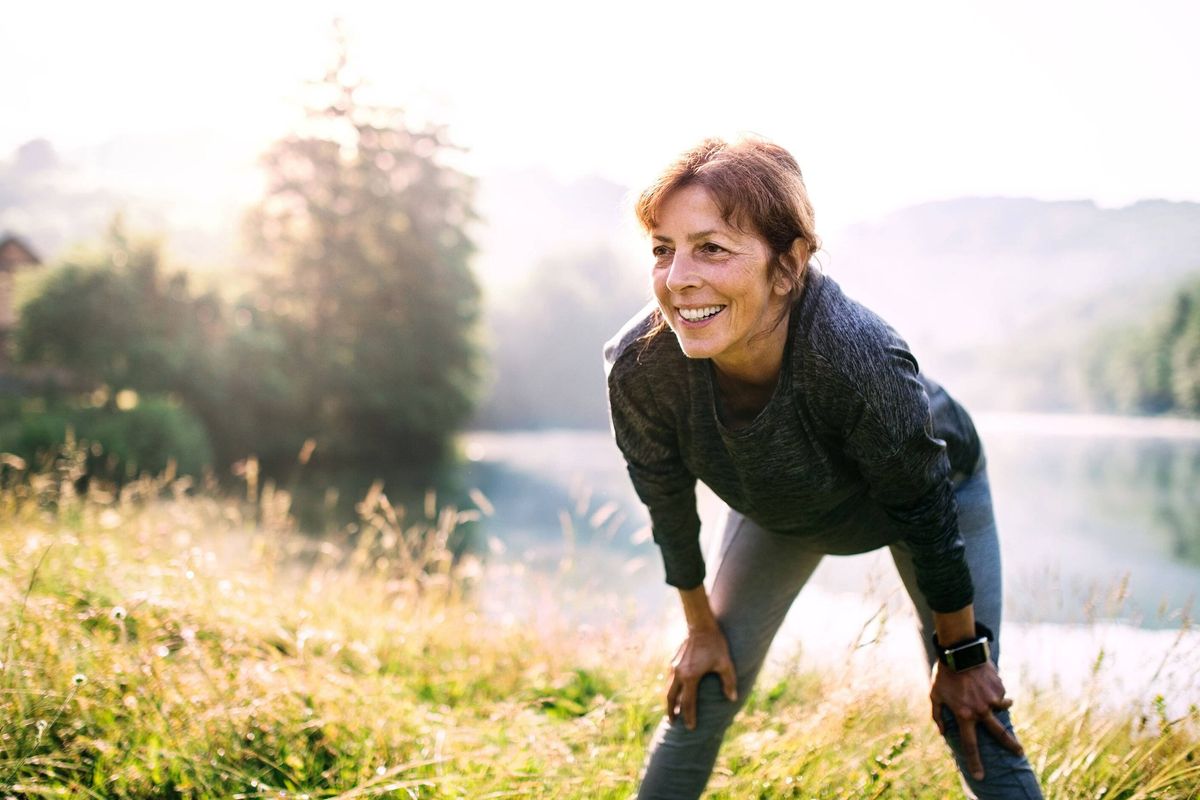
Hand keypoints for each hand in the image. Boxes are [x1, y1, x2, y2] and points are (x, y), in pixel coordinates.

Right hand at [666, 626, 737, 729]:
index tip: (690, 728)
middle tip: (673, 722)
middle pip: (671, 698)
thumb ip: (729, 682)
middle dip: (671, 711)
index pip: (688, 702)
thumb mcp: (725, 663)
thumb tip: (733, 699)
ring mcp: (674, 667)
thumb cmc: (715, 644)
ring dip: (670, 700)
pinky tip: (675, 691)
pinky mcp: (673, 661)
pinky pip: (670, 679)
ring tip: (672, 710)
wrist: (701, 625)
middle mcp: (679, 673)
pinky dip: (671, 689)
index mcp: (690, 677)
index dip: (689, 716)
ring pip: (668, 688)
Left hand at [930, 661, 1023, 779]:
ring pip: (1002, 709)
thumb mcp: (934, 695)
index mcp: (964, 715)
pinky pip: (1000, 694)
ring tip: (985, 691)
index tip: (981, 776)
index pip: (970, 745)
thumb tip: (943, 732)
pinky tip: (983, 680)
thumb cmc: (944, 675)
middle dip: (1011, 746)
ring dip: (998, 705)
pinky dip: (994, 690)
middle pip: (1000, 735)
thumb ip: (938, 716)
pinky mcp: (1000, 688)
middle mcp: (981, 710)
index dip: (975, 762)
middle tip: (1019, 754)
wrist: (960, 651)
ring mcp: (993, 699)